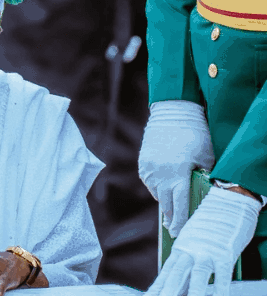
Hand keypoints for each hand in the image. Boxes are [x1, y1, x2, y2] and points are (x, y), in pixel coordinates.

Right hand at [138, 100, 214, 236]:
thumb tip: (198, 195)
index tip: (179, 234)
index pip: (179, 205)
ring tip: (170, 206)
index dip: (180, 222)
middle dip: (171, 217)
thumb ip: (201, 178)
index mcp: (178, 174)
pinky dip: (157, 187)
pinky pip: (149, 182)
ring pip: (156, 193)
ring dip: (164, 200)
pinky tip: (163, 187)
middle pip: (165, 203)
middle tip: (173, 228)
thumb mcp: (205, 158)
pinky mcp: (143, 163)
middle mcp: (160, 174)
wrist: (172, 114)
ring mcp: (149, 169)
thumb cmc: (194, 135)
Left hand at [146, 187, 260, 295]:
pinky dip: (219, 288)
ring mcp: (207, 252)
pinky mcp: (225, 254)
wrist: (227, 201)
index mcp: (180, 249)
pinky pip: (222, 275)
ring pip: (196, 276)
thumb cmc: (211, 222)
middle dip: (166, 292)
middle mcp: (190, 251)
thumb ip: (186, 258)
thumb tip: (180, 278)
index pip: (166, 273)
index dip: (157, 287)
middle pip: (175, 276)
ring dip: (191, 292)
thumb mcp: (193, 239)